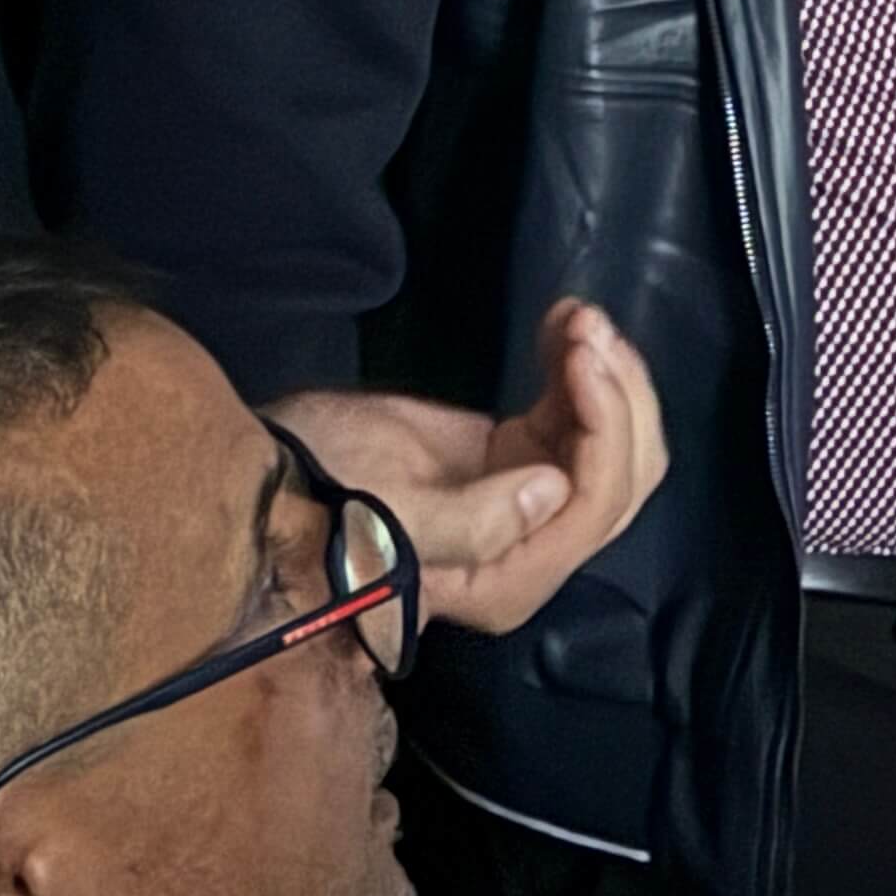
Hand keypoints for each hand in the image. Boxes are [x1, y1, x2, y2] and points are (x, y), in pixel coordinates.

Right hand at [277, 298, 667, 634]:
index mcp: (508, 580)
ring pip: (614, 444)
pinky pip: (579, 419)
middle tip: (586, 325)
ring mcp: (533, 506)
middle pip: (624, 477)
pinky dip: (581, 370)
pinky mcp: (520, 462)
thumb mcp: (380, 518)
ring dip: (608, 373)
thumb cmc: (313, 501)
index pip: (594, 504)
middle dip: (619, 394)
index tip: (581, 353)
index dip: (605, 426)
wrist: (270, 481)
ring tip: (577, 316)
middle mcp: (534, 553)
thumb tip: (554, 488)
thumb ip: (472, 522)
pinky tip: (562, 323)